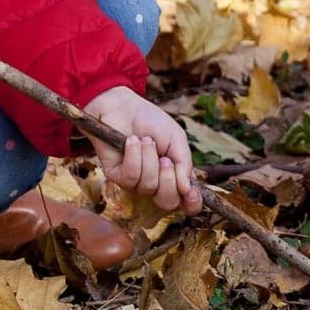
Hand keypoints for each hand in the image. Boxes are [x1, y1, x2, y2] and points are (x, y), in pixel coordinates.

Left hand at [85, 86, 201, 214]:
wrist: (123, 107)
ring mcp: (136, 182)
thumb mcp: (176, 139)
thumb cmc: (151, 121)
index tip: (191, 192)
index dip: (192, 203)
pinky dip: (134, 156)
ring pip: (149, 187)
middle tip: (165, 158)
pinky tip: (132, 141)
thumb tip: (187, 188)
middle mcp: (156, 183)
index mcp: (174, 175)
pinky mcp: (117, 176)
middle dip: (169, 180)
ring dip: (150, 159)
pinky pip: (131, 177)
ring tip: (146, 140)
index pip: (186, 202)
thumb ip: (184, 163)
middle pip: (167, 202)